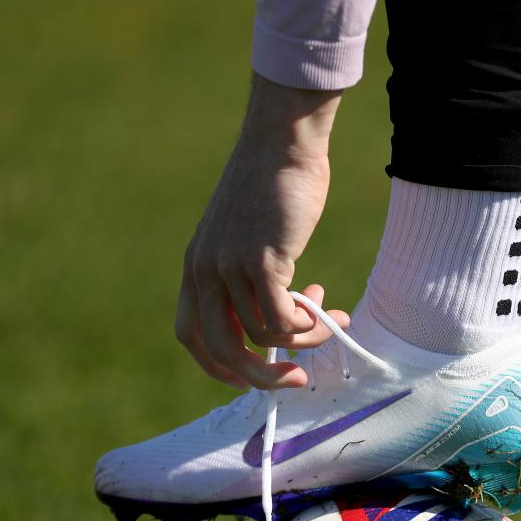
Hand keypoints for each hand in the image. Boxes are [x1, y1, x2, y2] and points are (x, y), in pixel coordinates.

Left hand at [176, 76, 347, 389]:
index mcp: (196, 266)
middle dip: (259, 375)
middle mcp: (205, 271)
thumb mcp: (247, 234)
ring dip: (302, 339)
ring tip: (329, 318)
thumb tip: (285, 314)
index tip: (249, 374)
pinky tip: (324, 308)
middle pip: (220, 349)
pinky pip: (281, 319)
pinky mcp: (262, 262)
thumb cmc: (274, 183)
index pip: (190, 334)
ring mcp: (230, 267)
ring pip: (262, 336)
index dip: (216, 365)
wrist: (282, 142)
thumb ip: (251, 272)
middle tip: (296, 377)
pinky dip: (306, 325)